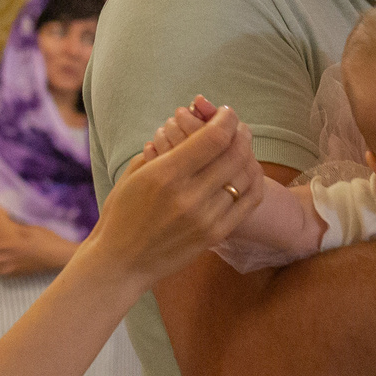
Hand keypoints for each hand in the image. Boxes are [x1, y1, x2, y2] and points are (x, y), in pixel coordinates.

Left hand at [0, 217, 53, 278]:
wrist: (60, 256)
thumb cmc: (48, 241)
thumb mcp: (33, 229)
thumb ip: (18, 226)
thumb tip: (6, 218)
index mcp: (15, 245)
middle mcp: (13, 258)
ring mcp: (18, 267)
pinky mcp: (23, 273)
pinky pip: (7, 275)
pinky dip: (3, 270)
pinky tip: (6, 264)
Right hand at [92, 105, 262, 285]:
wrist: (121, 263)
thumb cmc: (122, 214)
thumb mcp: (134, 174)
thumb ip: (163, 148)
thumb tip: (188, 126)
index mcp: (165, 174)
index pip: (213, 138)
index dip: (226, 119)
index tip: (226, 112)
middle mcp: (188, 195)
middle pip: (234, 153)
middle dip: (241, 132)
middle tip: (238, 126)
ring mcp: (205, 218)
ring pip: (245, 176)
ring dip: (248, 155)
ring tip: (242, 146)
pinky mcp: (215, 234)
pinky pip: (249, 202)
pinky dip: (254, 181)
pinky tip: (248, 171)